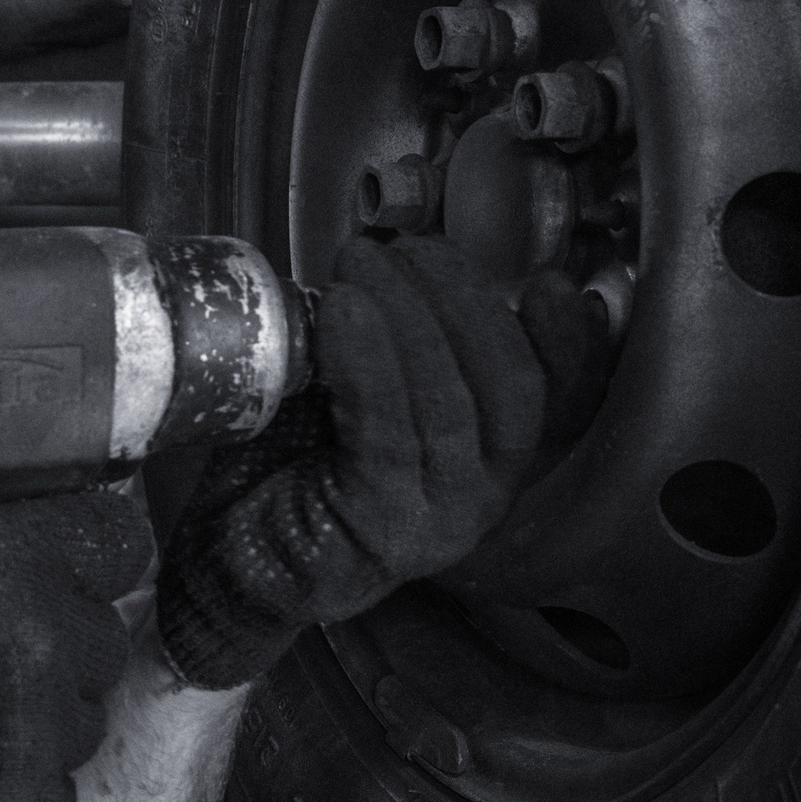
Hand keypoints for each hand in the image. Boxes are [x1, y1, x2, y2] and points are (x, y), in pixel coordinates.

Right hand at [0, 490, 149, 801]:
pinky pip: (50, 801)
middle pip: (101, 639)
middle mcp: (47, 641)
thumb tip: (0, 524)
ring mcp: (40, 736)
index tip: (65, 569)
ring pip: (79, 722)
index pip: (117, 540)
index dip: (86, 557)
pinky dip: (10, 798)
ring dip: (35, 722)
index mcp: (15, 554)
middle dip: (57, 646)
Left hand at [155, 235, 609, 689]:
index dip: (567, 339)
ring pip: (449, 404)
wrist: (233, 555)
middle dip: (464, 299)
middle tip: (405, 245)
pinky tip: (345, 310)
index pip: (557, 397)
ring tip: (361, 261)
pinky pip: (389, 433)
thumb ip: (405, 344)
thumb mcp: (365, 392)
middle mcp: (486, 494)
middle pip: (511, 387)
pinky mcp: (384, 529)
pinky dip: (370, 362)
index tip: (548, 282)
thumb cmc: (296, 462)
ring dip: (408, 316)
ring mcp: (441, 520)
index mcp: (493, 457)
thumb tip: (400, 254)